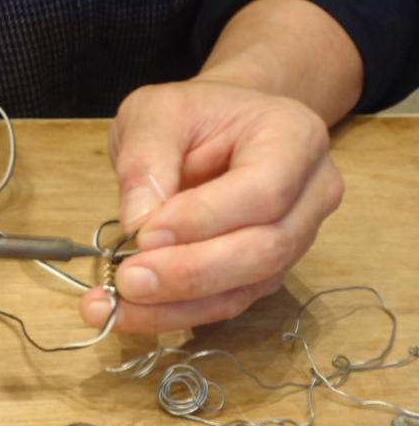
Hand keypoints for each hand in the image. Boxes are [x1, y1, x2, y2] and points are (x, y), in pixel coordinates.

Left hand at [80, 79, 343, 332]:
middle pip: (264, 249)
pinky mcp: (265, 271)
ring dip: (177, 305)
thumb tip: (138, 224)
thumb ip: (147, 158)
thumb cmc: (193, 114)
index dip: (205, 219)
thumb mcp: (156, 112)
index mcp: (294, 138)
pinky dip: (177, 312)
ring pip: (246, 287)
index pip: (264, 190)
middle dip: (191, 272)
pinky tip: (131, 312)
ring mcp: (294, 238)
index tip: (144, 234)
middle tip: (128, 280)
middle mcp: (309, 194)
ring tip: (116, 308)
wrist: (220, 128)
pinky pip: (228, 302)